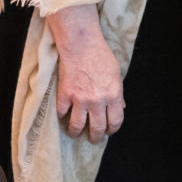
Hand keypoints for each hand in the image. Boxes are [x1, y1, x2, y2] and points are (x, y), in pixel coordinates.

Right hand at [47, 4, 124, 142]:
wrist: (81, 44)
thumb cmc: (101, 55)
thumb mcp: (116, 74)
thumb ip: (118, 93)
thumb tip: (120, 108)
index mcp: (113, 95)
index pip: (115, 122)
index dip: (112, 129)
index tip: (108, 130)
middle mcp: (97, 101)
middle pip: (96, 129)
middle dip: (95, 137)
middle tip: (92, 137)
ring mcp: (80, 100)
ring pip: (77, 127)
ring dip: (76, 132)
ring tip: (75, 132)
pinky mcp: (65, 95)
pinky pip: (61, 114)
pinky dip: (62, 116)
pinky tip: (64, 114)